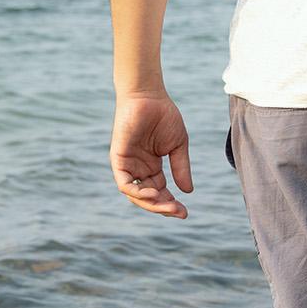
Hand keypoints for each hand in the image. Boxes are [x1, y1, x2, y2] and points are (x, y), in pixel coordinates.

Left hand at [110, 92, 192, 218]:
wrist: (149, 96)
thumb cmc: (163, 115)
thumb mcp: (178, 146)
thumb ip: (181, 168)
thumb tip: (188, 192)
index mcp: (151, 167)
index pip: (160, 192)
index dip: (171, 204)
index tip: (185, 212)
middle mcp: (138, 169)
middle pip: (148, 197)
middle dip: (163, 208)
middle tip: (179, 212)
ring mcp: (128, 165)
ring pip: (135, 195)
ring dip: (151, 204)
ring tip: (168, 206)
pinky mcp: (118, 159)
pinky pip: (125, 183)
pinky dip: (137, 192)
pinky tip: (153, 194)